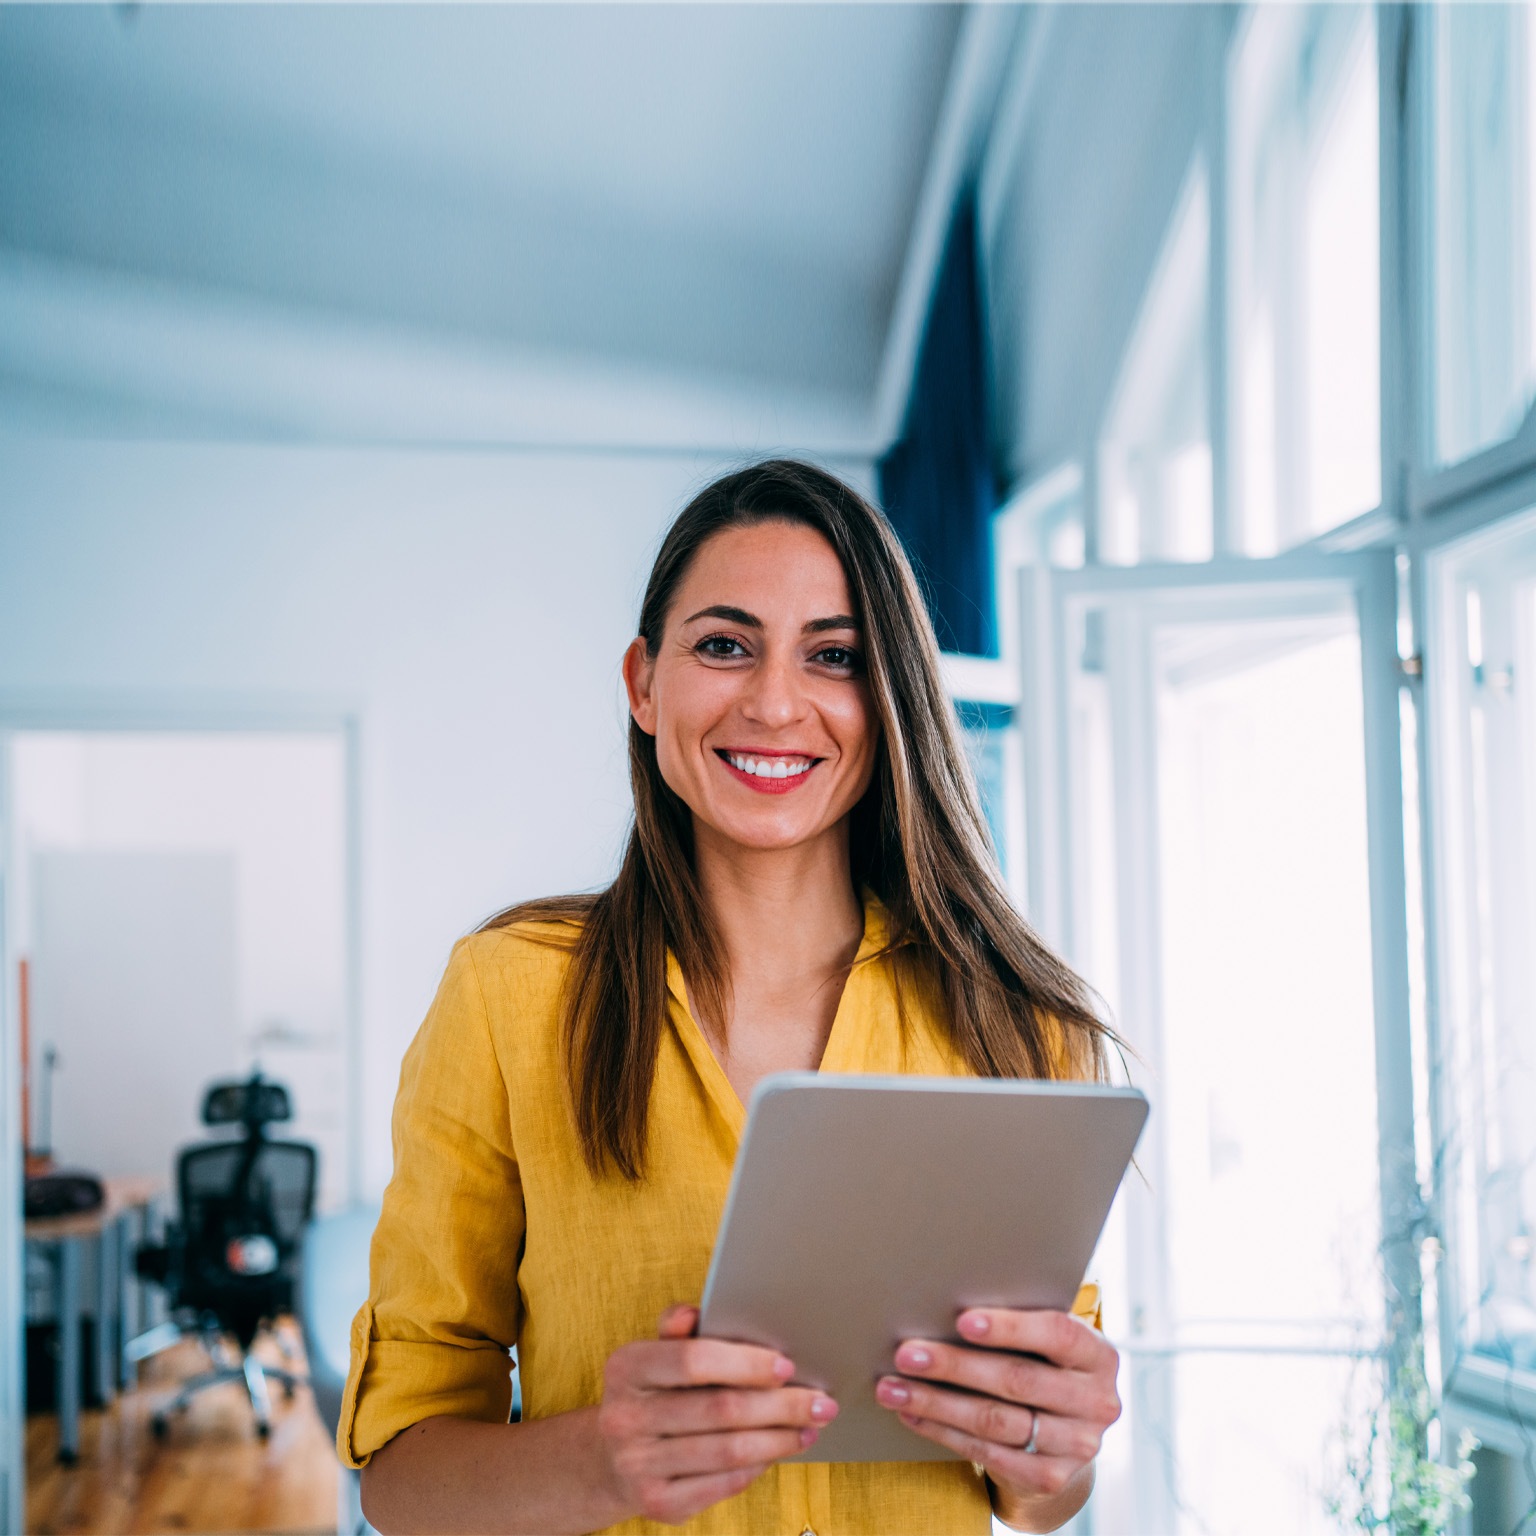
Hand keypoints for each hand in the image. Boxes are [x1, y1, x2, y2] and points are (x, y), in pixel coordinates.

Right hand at [595, 1303, 838, 1525]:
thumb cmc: (651, 1393)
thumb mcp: (654, 1353)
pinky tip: (779, 1451)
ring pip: (729, 1451)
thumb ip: (677, 1328)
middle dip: (781, 1406)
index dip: (746, 1363)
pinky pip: (723, 1483)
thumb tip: (694, 1312)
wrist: (611, 1459)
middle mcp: (626, 1418)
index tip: (787, 1366)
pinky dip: (759, 1466)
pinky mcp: (658, 1503)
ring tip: (810, 1428)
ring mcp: (639, 1465)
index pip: (693, 1360)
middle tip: (821, 1403)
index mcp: (626, 1368)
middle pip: (721, 1409)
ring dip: (779, 1439)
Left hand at [874, 1308, 1119, 1530]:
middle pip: (1017, 1380)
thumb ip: (1017, 1321)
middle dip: (954, 1365)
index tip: (962, 1320)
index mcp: (1098, 1355)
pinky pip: (988, 1453)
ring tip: (893, 1388)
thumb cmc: (1042, 1364)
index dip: (1010, 1327)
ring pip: (995, 1420)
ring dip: (936, 1403)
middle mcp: (1097, 1402)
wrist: (1063, 1436)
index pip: (1058, 1333)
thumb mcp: (1045, 1342)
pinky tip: (913, 1416)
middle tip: (906, 1354)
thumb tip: (944, 1300)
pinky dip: (944, 1432)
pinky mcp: (1050, 1477)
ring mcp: (1077, 1445)